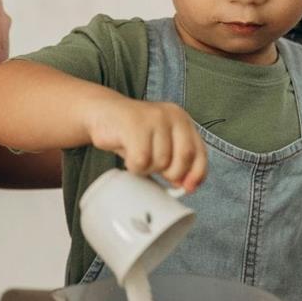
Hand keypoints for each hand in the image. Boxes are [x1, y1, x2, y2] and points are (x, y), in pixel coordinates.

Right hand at [84, 97, 207, 192]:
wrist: (101, 113)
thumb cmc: (131, 133)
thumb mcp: (158, 145)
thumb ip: (174, 160)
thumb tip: (185, 184)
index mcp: (182, 120)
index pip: (200, 152)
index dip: (197, 174)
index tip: (187, 188)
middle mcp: (173, 115)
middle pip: (184, 158)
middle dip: (170, 173)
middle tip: (153, 168)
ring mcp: (155, 117)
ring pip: (161, 162)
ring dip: (147, 169)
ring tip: (136, 156)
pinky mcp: (136, 123)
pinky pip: (141, 160)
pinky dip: (133, 166)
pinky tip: (128, 156)